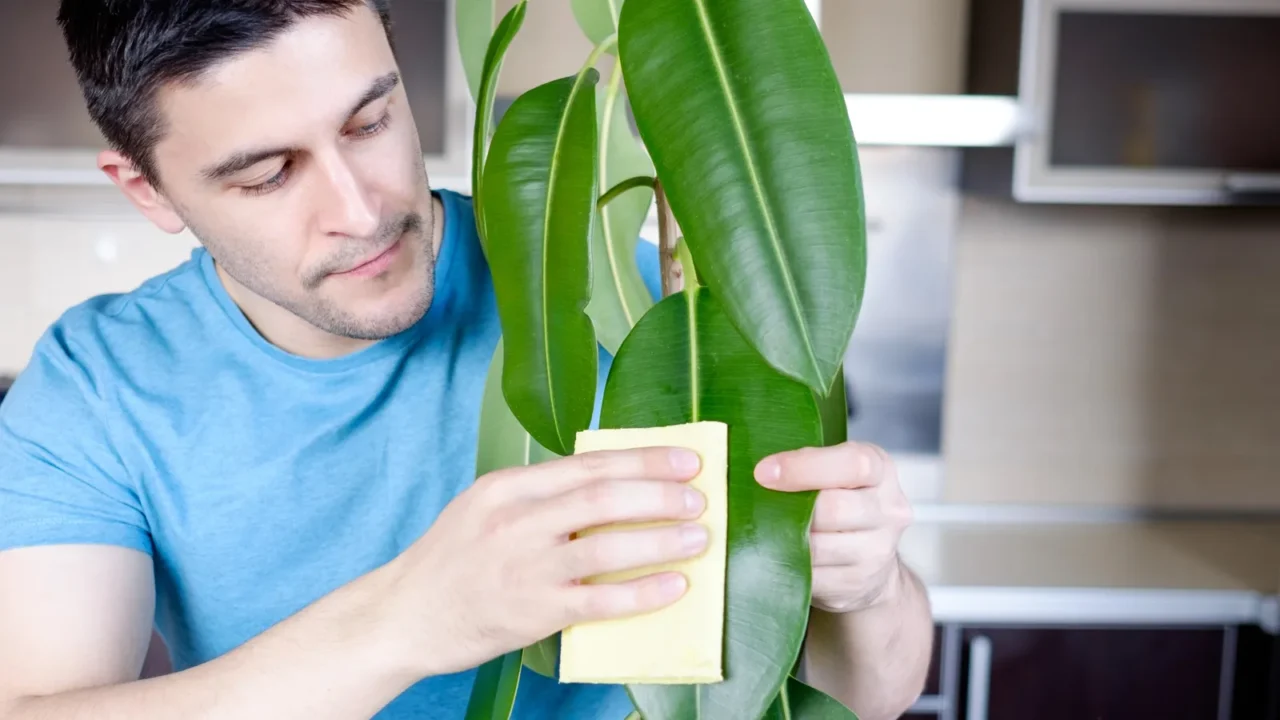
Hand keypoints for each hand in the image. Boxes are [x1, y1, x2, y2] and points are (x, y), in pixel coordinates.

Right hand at [386, 447, 709, 676]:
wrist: (402, 616)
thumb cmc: (450, 562)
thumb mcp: (485, 509)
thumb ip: (539, 497)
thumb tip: (611, 488)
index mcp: (508, 487)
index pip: (588, 464)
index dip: (643, 459)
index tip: (684, 458)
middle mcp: (517, 520)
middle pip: (603, 497)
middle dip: (660, 493)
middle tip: (698, 497)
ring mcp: (524, 566)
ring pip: (607, 544)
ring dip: (661, 539)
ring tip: (698, 537)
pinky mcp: (532, 611)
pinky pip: (600, 600)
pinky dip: (642, 592)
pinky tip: (674, 586)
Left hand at [755, 441, 912, 613]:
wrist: (871, 558)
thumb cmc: (842, 501)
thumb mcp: (835, 470)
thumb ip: (808, 463)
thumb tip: (761, 470)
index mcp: (880, 470)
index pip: (853, 464)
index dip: (804, 467)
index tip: (764, 472)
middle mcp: (888, 510)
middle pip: (835, 509)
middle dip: (791, 508)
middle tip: (758, 506)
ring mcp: (877, 552)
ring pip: (820, 547)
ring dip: (786, 540)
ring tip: (766, 531)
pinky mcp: (857, 584)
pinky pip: (812, 577)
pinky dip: (789, 566)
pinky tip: (778, 556)